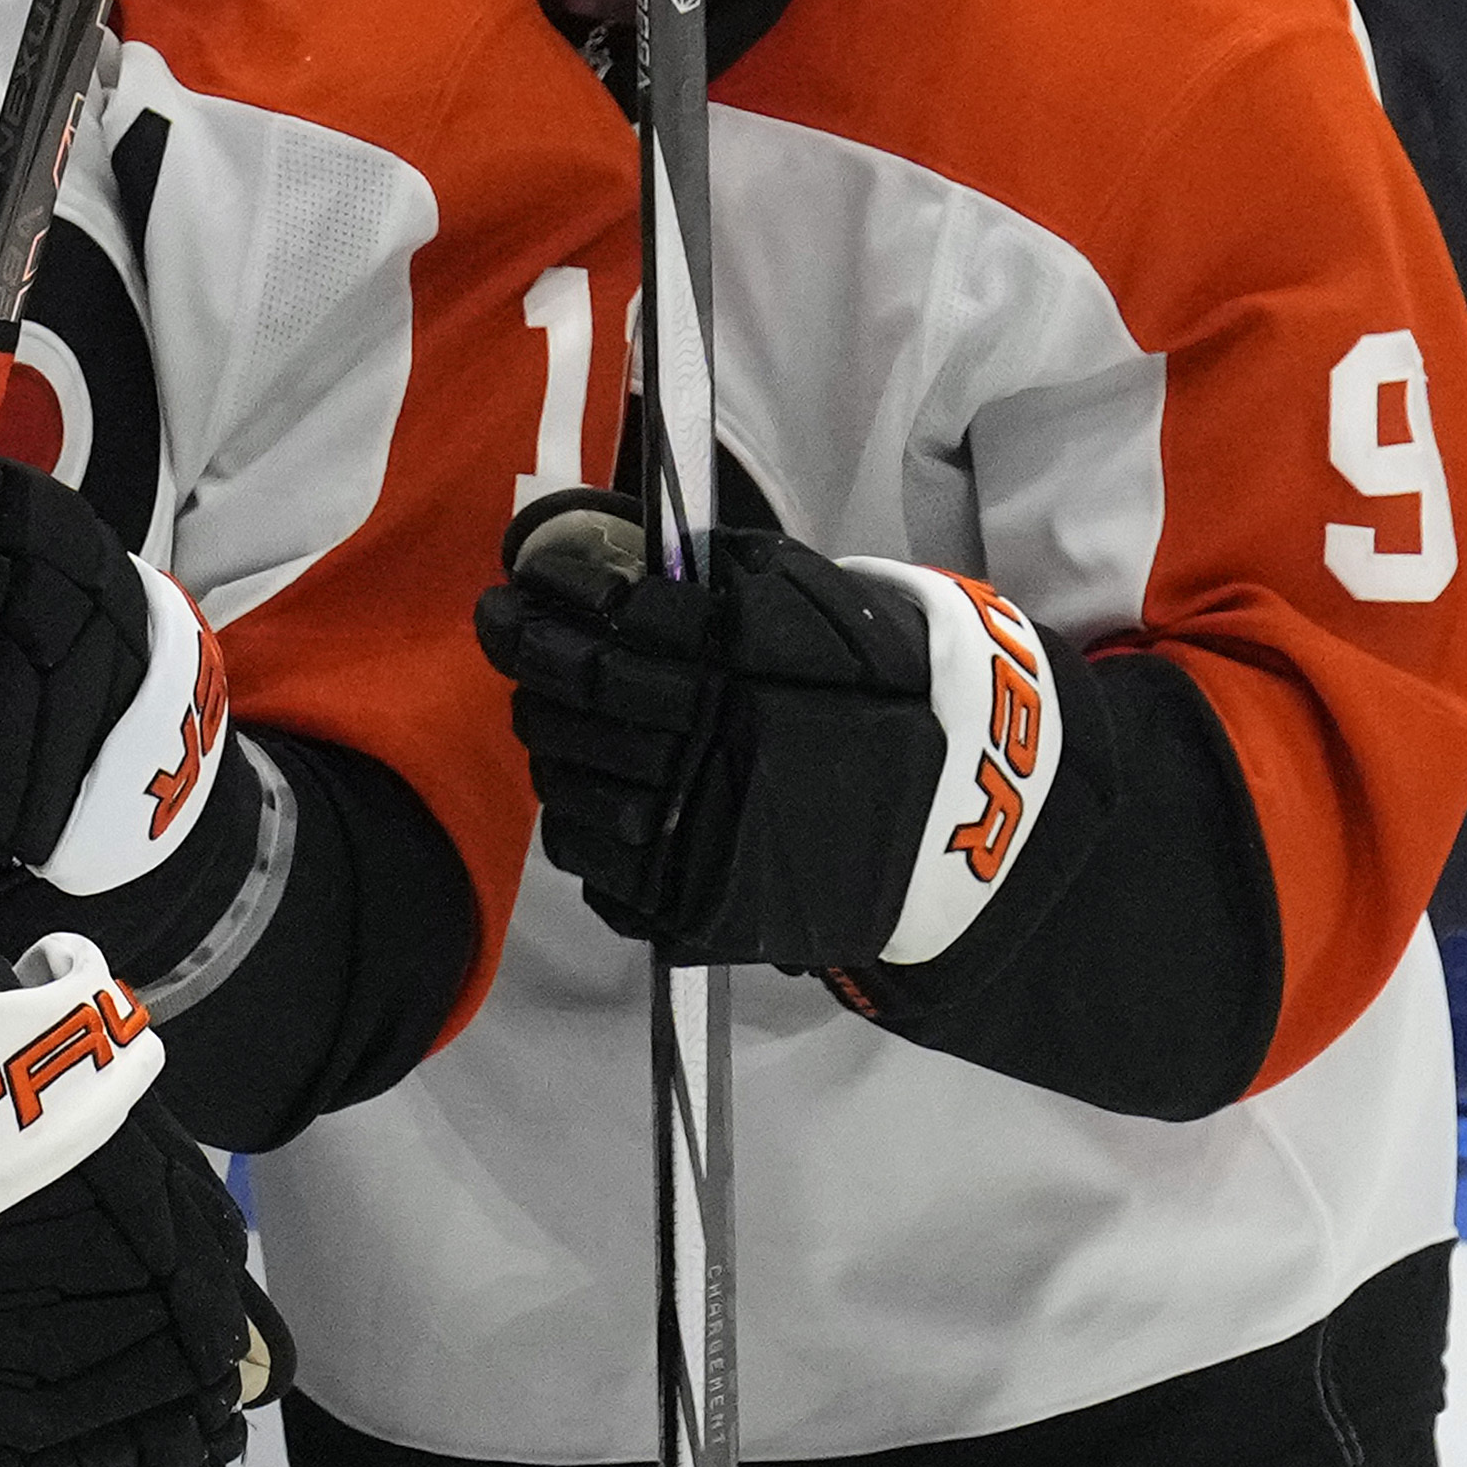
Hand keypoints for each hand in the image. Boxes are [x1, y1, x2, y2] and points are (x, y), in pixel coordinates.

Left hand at [475, 490, 1075, 974]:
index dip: (548, 601)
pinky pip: (591, 857)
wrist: (955, 813)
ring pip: (567, 782)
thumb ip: (718, 581)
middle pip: (574, 701)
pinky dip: (573, 816)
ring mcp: (698, 833)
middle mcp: (713, 749)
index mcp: (741, 668)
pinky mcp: (692, 902)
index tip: (516, 588)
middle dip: (530, 662)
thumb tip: (612, 565)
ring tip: (549, 711)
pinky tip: (585, 786)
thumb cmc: (875, 689)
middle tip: (512, 636)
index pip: (611, 623)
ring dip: (545, 739)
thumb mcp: (812, 604)